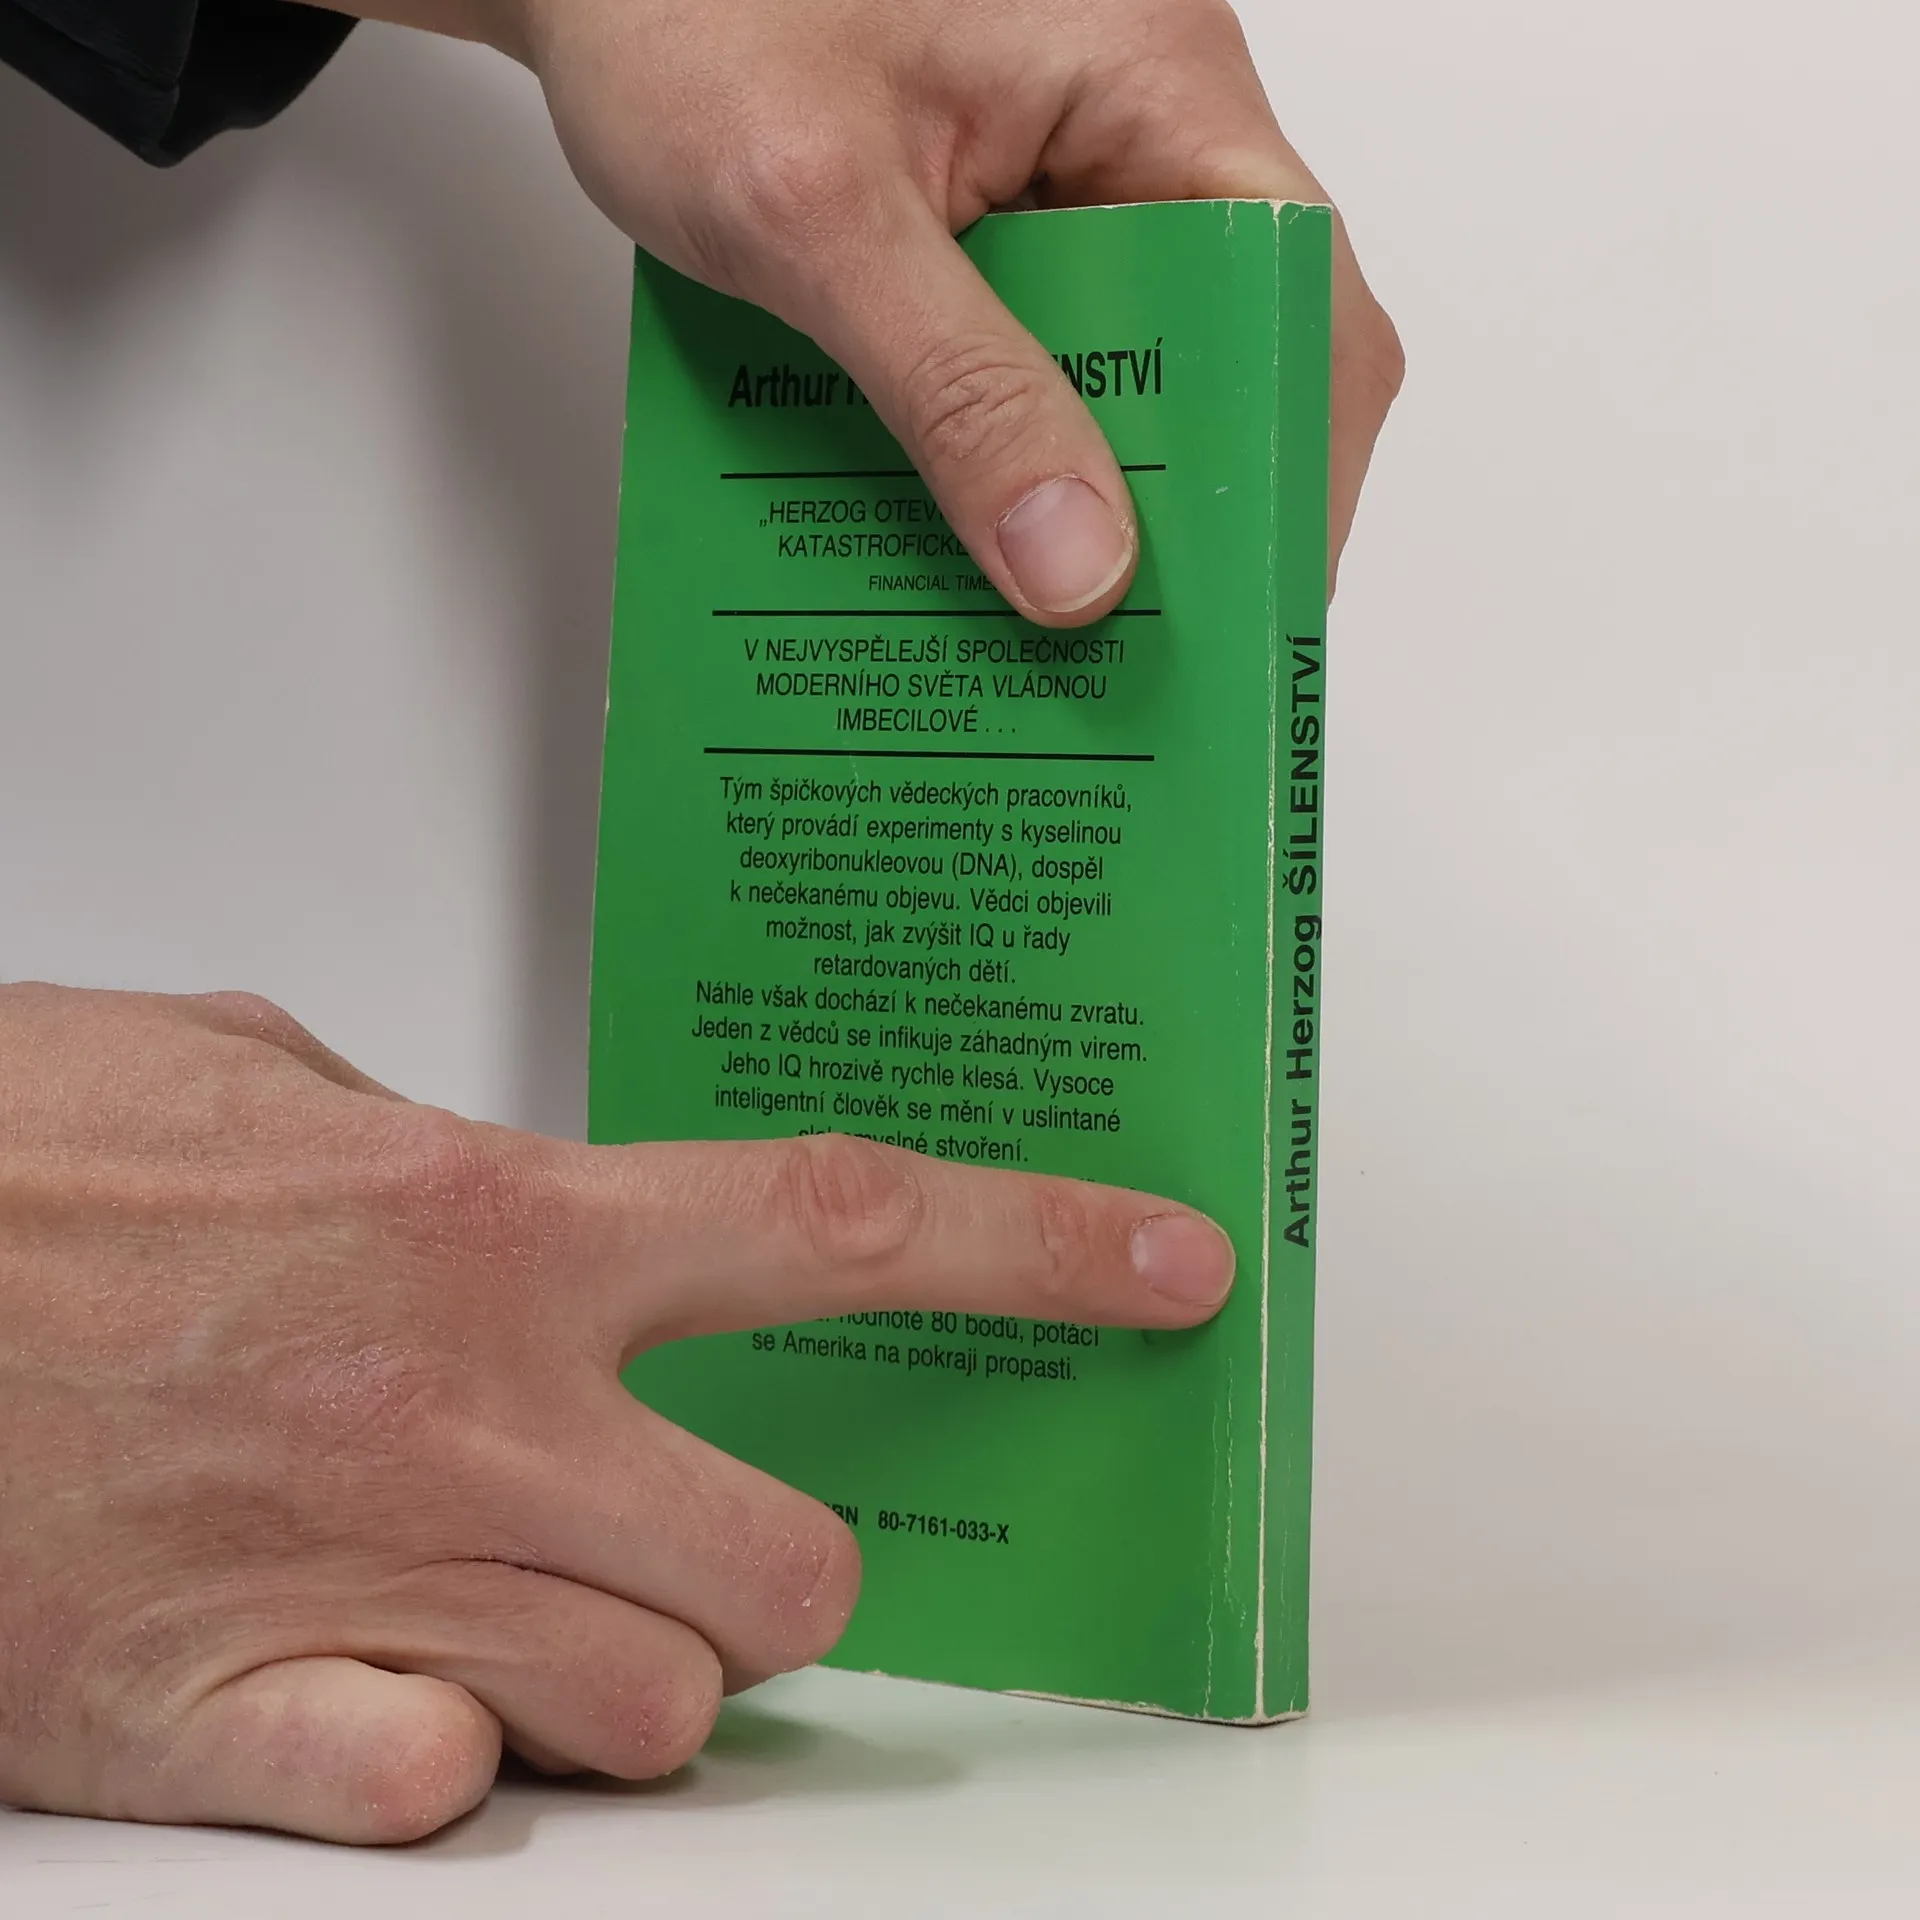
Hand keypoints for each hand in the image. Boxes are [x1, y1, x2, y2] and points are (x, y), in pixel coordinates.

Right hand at [0, 983, 1231, 1840]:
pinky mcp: (216, 1730)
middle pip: (791, 1569)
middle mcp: (458, 1418)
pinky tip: (397, 1681)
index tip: (1166, 1269)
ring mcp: (351, 1588)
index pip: (841, 1223)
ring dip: (637, 1666)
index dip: (1038, 1247)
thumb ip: (429, 1141)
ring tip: (533, 1592)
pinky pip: (449, 1805)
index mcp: (485, 1226)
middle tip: (710, 1520)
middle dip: (787, 1566)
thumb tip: (525, 1191)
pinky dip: (461, 1764)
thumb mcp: (252, 1076)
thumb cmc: (11, 1159)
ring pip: (653, 1714)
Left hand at [338, 0, 1402, 619]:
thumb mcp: (814, 214)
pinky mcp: (994, 221)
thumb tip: (1081, 564)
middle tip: (1128, 642)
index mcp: (1145, 72)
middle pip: (1224, 343)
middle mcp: (1129, 118)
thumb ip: (953, 389)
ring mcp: (1063, 170)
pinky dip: (1007, 444)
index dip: (1287, 459)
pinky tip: (961, 527)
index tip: (1239, 604)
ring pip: (1126, 364)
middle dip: (1180, 498)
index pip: (1291, 290)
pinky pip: (1039, 355)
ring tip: (1039, 609)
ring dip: (1081, 483)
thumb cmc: (674, 9)